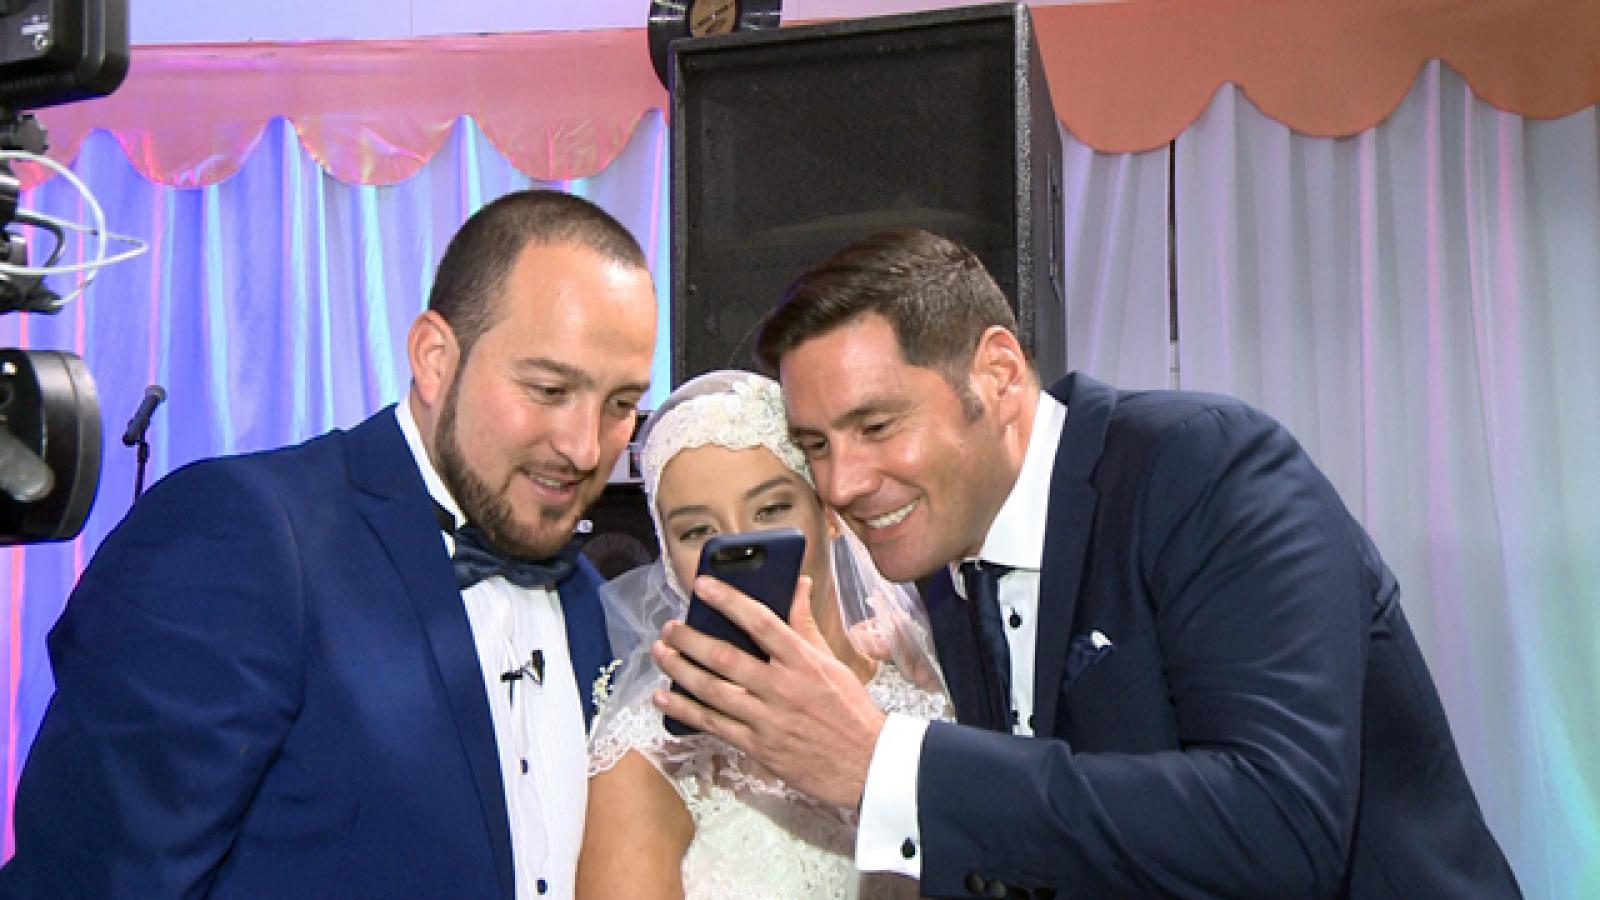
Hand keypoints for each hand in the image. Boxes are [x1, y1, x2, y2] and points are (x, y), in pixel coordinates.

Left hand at [652, 575, 886, 807]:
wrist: (867, 765)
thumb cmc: (850, 711)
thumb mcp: (832, 662)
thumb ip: (805, 624)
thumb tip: (798, 584)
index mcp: (804, 661)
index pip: (761, 621)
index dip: (729, 600)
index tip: (703, 585)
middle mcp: (783, 687)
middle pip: (726, 657)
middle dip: (690, 639)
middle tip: (669, 628)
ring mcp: (768, 720)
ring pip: (713, 691)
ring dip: (680, 670)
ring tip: (660, 653)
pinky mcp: (758, 747)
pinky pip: (714, 725)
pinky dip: (685, 710)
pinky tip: (664, 697)